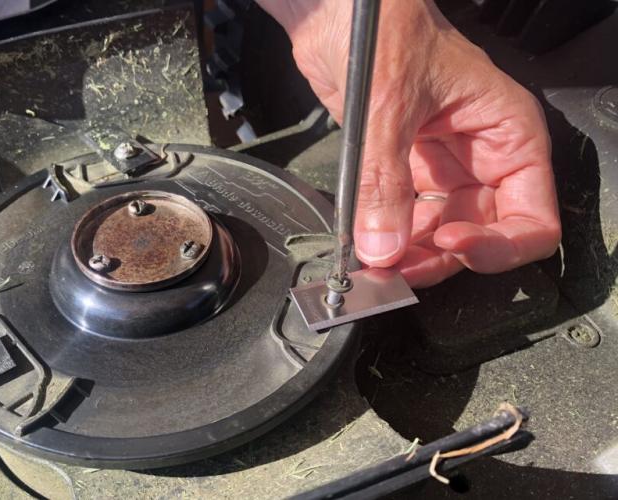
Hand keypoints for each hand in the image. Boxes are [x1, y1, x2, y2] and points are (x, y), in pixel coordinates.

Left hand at [256, 0, 560, 286]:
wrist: (335, 10)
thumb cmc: (382, 28)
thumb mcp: (389, 107)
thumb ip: (385, 183)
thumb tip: (384, 248)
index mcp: (505, 133)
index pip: (531, 216)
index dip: (496, 245)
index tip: (452, 244)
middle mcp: (479, 155)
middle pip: (481, 232)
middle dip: (443, 257)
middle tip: (399, 271)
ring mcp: (441, 164)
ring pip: (440, 230)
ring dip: (412, 254)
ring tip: (378, 266)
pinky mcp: (404, 167)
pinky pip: (406, 216)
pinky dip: (389, 236)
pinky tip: (367, 246)